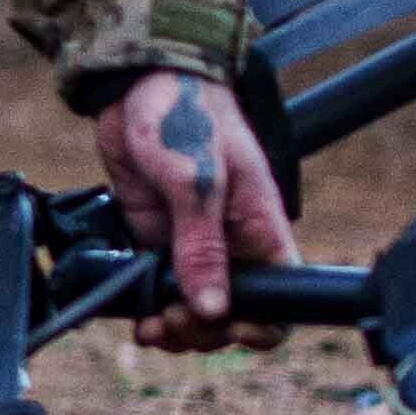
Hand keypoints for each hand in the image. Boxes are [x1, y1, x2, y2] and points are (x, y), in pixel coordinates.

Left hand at [91, 67, 256, 339]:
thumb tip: (213, 308)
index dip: (261, 326)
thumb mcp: (197, 180)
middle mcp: (232, 246)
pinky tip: (134, 312)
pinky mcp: (157, 241)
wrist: (137, 82)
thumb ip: (203, 245)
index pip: (281, 300)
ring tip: (149, 325)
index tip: (228, 330)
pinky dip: (148, 308)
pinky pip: (159, 291)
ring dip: (174, 328)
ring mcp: (193, 246)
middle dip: (204, 332)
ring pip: (194, 311)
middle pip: (231, 317)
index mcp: (261, 230)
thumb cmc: (185, 113)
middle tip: (170, 320)